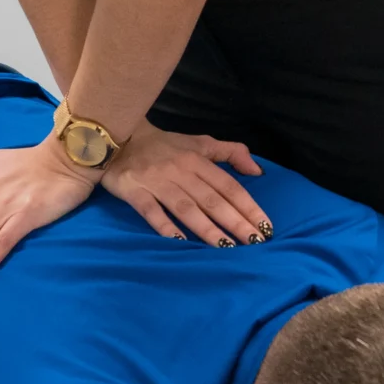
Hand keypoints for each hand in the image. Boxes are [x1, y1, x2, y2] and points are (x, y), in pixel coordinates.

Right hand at [100, 122, 269, 247]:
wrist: (119, 136)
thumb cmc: (165, 145)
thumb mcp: (200, 142)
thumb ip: (231, 152)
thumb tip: (258, 172)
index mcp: (198, 159)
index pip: (229, 186)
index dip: (248, 206)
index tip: (265, 226)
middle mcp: (180, 171)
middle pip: (212, 199)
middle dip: (235, 221)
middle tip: (255, 242)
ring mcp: (157, 182)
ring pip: (186, 208)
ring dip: (207, 228)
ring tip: (227, 247)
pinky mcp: (134, 192)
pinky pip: (152, 211)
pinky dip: (165, 226)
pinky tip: (180, 242)